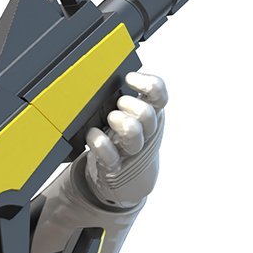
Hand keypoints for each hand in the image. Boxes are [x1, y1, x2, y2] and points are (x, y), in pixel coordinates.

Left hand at [78, 70, 165, 209]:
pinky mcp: (116, 166)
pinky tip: (93, 134)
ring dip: (120, 122)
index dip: (147, 83)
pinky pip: (110, 155)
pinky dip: (99, 143)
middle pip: (147, 114)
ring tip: (111, 118)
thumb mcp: (132, 116)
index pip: (159, 94)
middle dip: (131, 105)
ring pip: (133, 134)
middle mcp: (145, 132)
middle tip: (119, 103)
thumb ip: (128, 97)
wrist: (128, 179)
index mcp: (152, 114)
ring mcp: (131, 151)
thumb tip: (107, 73)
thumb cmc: (126, 139)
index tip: (129, 78)